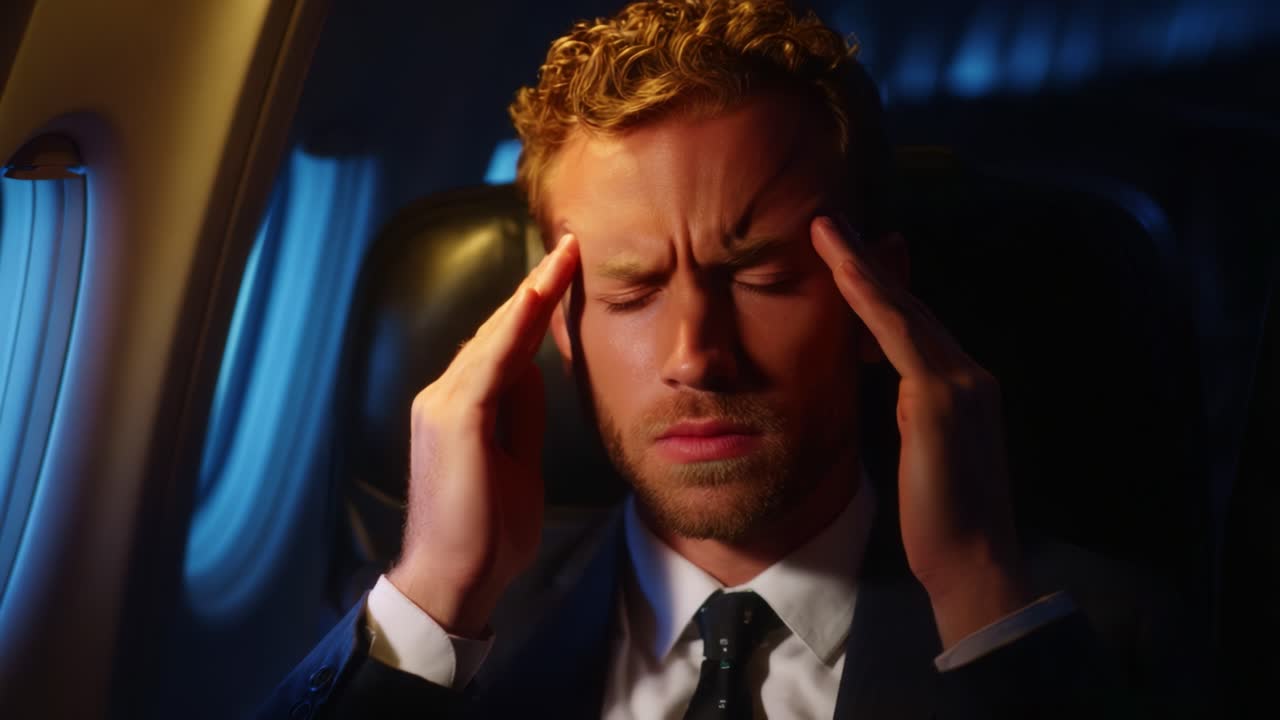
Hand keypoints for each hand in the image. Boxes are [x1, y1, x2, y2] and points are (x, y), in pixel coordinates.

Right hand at [387, 234, 579, 637]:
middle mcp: (444, 395)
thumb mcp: (517, 459)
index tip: (566, 272)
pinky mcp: (453, 420)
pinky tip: (538, 295)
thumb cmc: (488, 530)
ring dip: (531, 295)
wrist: (455, 578)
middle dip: (536, 289)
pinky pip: (489, 363)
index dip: (534, 308)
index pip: (502, 345)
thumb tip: (534, 370)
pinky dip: (514, 327)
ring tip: (566, 257)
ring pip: (494, 338)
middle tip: (573, 246)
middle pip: (498, 331)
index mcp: (461, 407)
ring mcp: (443, 404)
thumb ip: (522, 412)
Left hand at [811, 217, 1031, 648]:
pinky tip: (843, 270)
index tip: (847, 253)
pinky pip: (899, 333)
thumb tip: (886, 383)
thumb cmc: (940, 517)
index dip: (880, 285)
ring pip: (903, 309)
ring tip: (825, 229)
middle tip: (828, 222)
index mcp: (962, 384)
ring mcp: (961, 380)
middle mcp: (968, 372)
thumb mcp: (919, 448)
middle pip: (909, 304)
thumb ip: (909, 408)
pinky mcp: (944, 396)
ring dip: (861, 265)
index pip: (913, 323)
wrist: (972, 560)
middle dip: (868, 260)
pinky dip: (870, 297)